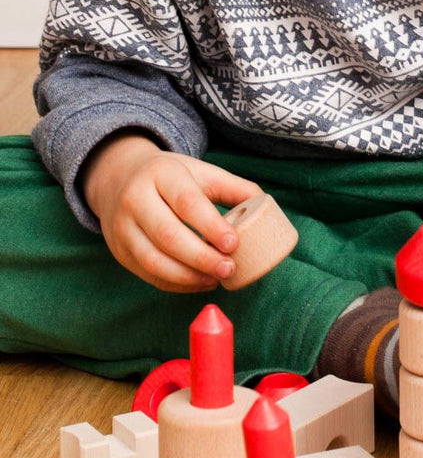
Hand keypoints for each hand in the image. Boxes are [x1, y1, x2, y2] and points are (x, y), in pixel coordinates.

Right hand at [83, 132, 261, 292]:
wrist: (119, 178)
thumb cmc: (173, 179)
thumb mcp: (202, 172)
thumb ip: (236, 189)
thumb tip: (268, 209)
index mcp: (161, 174)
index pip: (187, 203)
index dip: (211, 226)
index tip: (233, 244)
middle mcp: (135, 198)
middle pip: (168, 236)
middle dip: (202, 258)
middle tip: (229, 269)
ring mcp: (122, 227)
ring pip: (154, 260)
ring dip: (189, 277)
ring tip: (216, 279)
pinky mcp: (120, 251)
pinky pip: (149, 275)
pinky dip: (178, 285)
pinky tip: (200, 283)